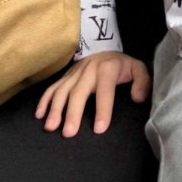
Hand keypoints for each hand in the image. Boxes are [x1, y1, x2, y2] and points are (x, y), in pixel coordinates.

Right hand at [35, 51, 151, 136]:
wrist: (104, 48)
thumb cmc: (121, 65)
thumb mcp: (137, 69)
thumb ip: (142, 82)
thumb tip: (137, 98)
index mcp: (108, 68)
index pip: (105, 90)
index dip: (102, 109)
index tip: (99, 128)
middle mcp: (88, 70)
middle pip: (78, 92)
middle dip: (73, 113)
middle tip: (68, 133)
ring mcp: (74, 73)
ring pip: (62, 90)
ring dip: (55, 109)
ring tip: (51, 127)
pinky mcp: (65, 76)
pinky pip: (52, 88)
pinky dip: (44, 101)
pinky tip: (39, 115)